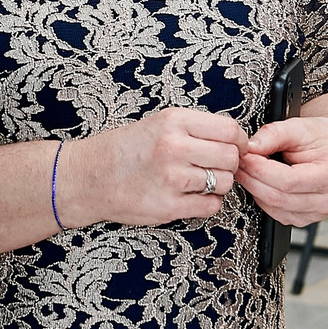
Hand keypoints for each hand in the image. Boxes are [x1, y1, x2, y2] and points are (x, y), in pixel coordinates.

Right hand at [67, 107, 248, 227]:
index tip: (237, 145)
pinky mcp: (169, 206)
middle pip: (231, 157)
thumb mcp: (158, 122)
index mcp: (173, 122)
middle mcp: (173, 147)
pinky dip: (208, 202)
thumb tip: (233, 137)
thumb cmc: (123, 150)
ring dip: (219, 183)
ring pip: (224, 182)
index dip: (239, 140)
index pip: (229, 129)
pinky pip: (210, 206)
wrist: (88, 177)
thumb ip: (194, 128)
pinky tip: (192, 195)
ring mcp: (172, 179)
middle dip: (230, 163)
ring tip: (199, 180)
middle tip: (217, 165)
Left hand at [238, 116, 327, 226]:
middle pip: (279, 197)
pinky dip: (263, 198)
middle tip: (240, 161)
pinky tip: (261, 182)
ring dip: (255, 189)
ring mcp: (318, 214)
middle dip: (253, 178)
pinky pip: (276, 213)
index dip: (261, 169)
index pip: (288, 180)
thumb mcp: (299, 126)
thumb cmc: (322, 138)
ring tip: (248, 169)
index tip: (245, 155)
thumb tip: (250, 147)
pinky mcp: (306, 220)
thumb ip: (274, 134)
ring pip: (274, 208)